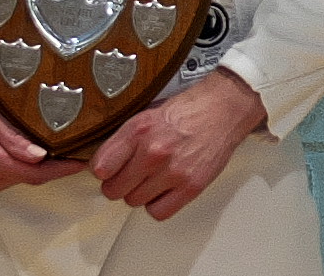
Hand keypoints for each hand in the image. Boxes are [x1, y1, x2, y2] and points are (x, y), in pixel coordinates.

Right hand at [0, 85, 84, 200]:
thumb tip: (39, 155)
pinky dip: (14, 168)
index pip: (34, 172)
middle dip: (50, 165)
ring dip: (31, 165)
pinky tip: (20, 151)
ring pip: (15, 179)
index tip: (81, 162)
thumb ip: (11, 137)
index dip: (61, 169)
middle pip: (27, 177)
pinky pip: (2, 180)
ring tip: (47, 144)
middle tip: (70, 145)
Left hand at [89, 68, 266, 220]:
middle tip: (127, 176)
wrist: (222, 111)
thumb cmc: (187, 111)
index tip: (107, 170)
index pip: (101, 167)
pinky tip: (161, 190)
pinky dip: (156, 205)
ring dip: (138, 194)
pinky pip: (158, 212)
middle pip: (115, 189)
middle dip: (118, 184)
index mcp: (138, 130)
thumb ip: (124, 139)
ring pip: (134, 201)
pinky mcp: (190, 187)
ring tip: (149, 179)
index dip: (102, 170)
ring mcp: (172, 172)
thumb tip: (101, 161)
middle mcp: (153, 152)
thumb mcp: (146, 114)